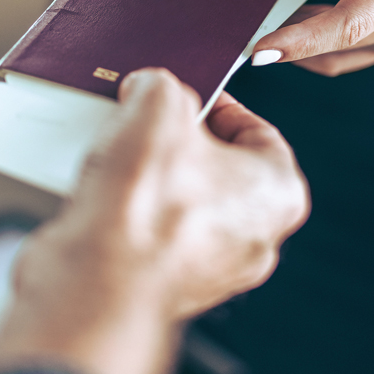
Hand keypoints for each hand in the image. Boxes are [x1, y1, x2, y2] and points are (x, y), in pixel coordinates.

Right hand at [0, 69, 308, 373]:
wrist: (94, 283)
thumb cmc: (144, 206)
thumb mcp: (157, 104)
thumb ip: (162, 86)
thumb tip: (150, 89)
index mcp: (279, 193)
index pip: (258, 130)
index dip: (218, 104)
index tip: (188, 94)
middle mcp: (256, 239)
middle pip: (219, 167)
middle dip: (180, 141)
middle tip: (149, 122)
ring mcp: (213, 270)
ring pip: (184, 202)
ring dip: (150, 175)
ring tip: (119, 154)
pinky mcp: (167, 288)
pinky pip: (154, 234)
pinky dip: (130, 212)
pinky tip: (104, 192)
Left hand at [248, 0, 373, 75]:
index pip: (345, 25)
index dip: (297, 42)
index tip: (255, 51)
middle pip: (333, 48)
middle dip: (282, 42)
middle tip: (236, 20)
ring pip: (337, 57)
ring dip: (297, 44)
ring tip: (258, 15)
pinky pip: (350, 52)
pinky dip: (317, 41)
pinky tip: (290, 16)